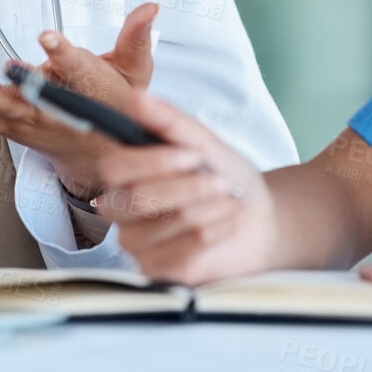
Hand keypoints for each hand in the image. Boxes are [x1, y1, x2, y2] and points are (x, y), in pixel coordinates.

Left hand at [0, 3, 156, 200]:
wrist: (103, 159)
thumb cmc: (117, 107)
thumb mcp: (136, 72)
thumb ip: (137, 36)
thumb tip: (151, 5)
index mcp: (89, 89)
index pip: (77, 68)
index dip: (62, 53)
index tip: (47, 36)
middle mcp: (57, 110)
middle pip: (34, 96)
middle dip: (15, 83)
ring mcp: (31, 122)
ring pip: (3, 111)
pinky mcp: (11, 128)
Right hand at [88, 93, 276, 285]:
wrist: (258, 218)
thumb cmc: (225, 177)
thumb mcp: (202, 142)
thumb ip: (168, 121)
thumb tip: (136, 98)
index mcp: (125, 175)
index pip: (112, 168)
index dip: (153, 161)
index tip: (193, 155)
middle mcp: (122, 211)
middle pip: (136, 199)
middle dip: (188, 187)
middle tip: (221, 181)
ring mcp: (138, 245)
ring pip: (164, 225)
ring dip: (209, 207)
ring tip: (229, 200)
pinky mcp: (160, 273)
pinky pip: (183, 253)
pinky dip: (215, 231)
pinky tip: (226, 223)